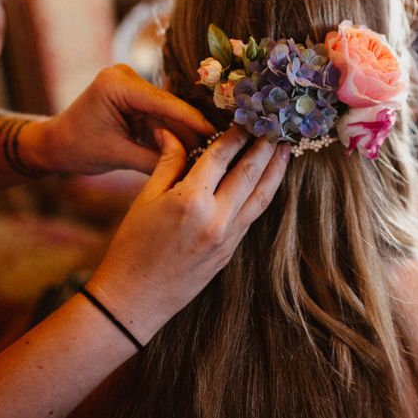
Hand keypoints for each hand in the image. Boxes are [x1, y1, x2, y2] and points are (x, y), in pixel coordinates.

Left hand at [36, 64, 215, 174]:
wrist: (55, 144)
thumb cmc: (77, 148)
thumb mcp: (117, 156)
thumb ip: (155, 160)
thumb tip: (191, 168)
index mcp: (116, 84)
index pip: (162, 102)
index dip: (191, 119)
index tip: (215, 132)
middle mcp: (125, 77)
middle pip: (168, 107)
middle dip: (189, 129)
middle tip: (215, 148)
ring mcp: (131, 85)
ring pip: (167, 113)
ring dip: (183, 133)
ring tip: (206, 151)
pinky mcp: (135, 97)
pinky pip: (159, 116)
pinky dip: (170, 133)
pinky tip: (190, 147)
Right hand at [86, 125, 289, 342]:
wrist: (134, 299)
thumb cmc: (132, 247)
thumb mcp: (145, 199)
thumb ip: (167, 163)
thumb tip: (171, 132)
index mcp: (191, 200)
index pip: (220, 157)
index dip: (235, 135)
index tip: (246, 118)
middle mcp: (216, 218)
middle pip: (249, 173)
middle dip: (265, 147)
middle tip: (276, 126)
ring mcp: (227, 237)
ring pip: (260, 196)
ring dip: (275, 170)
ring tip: (285, 149)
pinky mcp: (230, 252)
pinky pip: (252, 215)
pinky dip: (263, 194)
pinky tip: (268, 181)